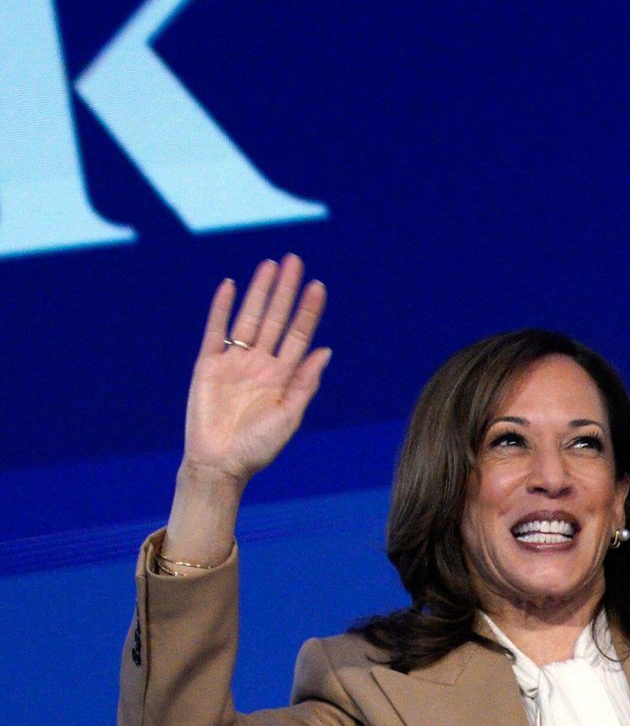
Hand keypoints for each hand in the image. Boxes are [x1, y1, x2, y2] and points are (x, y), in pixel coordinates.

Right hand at [181, 254, 330, 486]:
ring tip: (269, 265)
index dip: (308, 311)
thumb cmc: (258, 447)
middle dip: (285, 290)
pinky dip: (221, 309)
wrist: (220, 464)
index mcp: (283, 375)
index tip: (318, 286)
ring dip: (259, 292)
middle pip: (276, 318)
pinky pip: (215, 331)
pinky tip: (230, 286)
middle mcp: (260, 363)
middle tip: (294, 261)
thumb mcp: (289, 416)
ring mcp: (233, 362)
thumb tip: (326, 350)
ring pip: (249, 318)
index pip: (298, 335)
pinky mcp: (207, 366)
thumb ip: (305, 383)